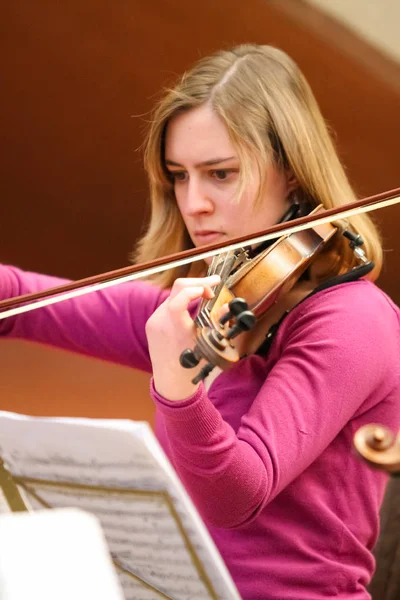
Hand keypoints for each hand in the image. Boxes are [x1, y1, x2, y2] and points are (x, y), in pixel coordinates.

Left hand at [145, 275, 220, 400]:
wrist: (170, 382)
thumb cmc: (190, 367)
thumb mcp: (207, 345)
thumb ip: (217, 323)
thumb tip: (228, 306)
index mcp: (175, 327)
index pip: (181, 297)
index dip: (197, 287)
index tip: (211, 290)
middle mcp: (161, 321)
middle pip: (177, 288)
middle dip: (198, 282)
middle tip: (214, 282)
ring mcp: (154, 320)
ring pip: (173, 295)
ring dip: (190, 291)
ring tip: (207, 292)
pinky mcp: (152, 323)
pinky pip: (168, 304)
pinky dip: (181, 300)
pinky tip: (193, 304)